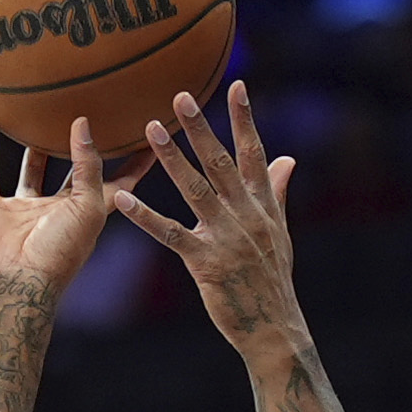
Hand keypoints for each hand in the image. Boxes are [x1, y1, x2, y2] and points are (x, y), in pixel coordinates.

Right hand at [0, 120, 141, 295]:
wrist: (18, 281)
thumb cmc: (60, 251)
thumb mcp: (87, 206)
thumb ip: (88, 165)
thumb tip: (83, 125)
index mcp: (88, 212)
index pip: (118, 182)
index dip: (135, 162)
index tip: (151, 136)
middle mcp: (58, 209)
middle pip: (72, 173)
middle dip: (80, 149)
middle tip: (89, 117)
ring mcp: (25, 209)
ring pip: (32, 172)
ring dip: (34, 150)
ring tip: (39, 120)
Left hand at [115, 82, 304, 356]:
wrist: (274, 327)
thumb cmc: (272, 279)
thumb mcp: (279, 231)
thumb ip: (277, 191)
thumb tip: (288, 158)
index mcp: (263, 205)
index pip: (253, 153)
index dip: (244, 119)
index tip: (236, 85)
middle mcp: (247, 215)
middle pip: (221, 163)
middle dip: (201, 128)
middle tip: (180, 96)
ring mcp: (227, 238)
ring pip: (196, 190)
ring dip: (172, 159)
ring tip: (151, 130)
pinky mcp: (206, 263)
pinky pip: (171, 234)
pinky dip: (146, 217)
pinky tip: (124, 199)